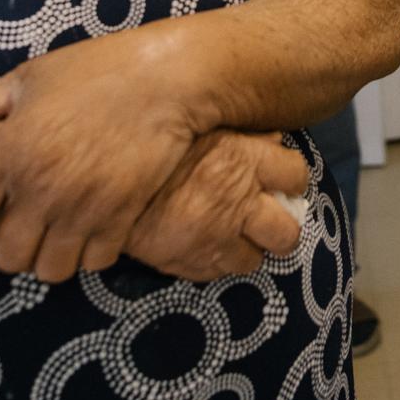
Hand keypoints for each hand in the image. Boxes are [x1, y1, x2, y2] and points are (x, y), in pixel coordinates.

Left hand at [0, 34, 198, 290]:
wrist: (167, 77)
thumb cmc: (96, 70)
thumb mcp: (30, 79)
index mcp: (9, 152)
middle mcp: (41, 186)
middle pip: (10, 258)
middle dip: (14, 250)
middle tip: (28, 229)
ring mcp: (83, 205)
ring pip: (51, 269)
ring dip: (51, 258)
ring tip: (59, 235)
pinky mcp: (122, 214)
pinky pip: (94, 262)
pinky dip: (90, 255)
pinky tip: (93, 231)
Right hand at [124, 131, 309, 280]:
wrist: (103, 177)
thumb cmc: (156, 146)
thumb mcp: (202, 127)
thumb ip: (243, 134)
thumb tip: (273, 138)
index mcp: (242, 160)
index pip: (296, 175)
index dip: (291, 178)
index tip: (281, 180)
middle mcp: (236, 202)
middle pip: (288, 233)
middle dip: (281, 228)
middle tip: (266, 220)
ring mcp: (215, 238)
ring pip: (254, 260)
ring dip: (245, 249)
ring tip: (231, 235)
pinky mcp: (189, 262)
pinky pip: (217, 272)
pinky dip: (214, 261)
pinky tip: (203, 244)